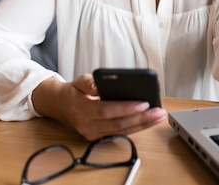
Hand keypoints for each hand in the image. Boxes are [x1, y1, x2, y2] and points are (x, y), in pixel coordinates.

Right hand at [34, 74, 166, 140]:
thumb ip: (89, 82)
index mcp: (82, 109)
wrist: (60, 106)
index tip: (144, 103)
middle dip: (141, 118)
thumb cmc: (74, 91)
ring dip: (142, 125)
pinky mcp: (98, 138)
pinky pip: (119, 134)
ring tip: (158, 116)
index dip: (127, 108)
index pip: (107, 110)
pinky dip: (135, 128)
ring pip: (122, 131)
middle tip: (158, 111)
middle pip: (118, 124)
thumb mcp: (78, 81)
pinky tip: (148, 121)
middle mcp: (87, 125)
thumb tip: (100, 84)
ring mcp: (92, 134)